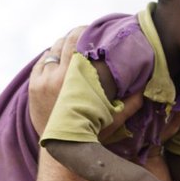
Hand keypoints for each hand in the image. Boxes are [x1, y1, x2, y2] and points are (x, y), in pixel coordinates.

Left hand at [29, 30, 144, 139]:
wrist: (63, 150)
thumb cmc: (91, 135)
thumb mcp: (113, 119)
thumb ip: (130, 102)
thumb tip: (146, 87)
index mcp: (75, 79)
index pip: (77, 40)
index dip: (86, 31)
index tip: (94, 31)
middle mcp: (55, 76)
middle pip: (63, 41)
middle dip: (75, 36)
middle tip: (85, 36)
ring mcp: (41, 81)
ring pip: (51, 50)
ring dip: (62, 47)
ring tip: (73, 49)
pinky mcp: (33, 87)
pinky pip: (41, 62)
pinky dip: (50, 58)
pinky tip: (59, 60)